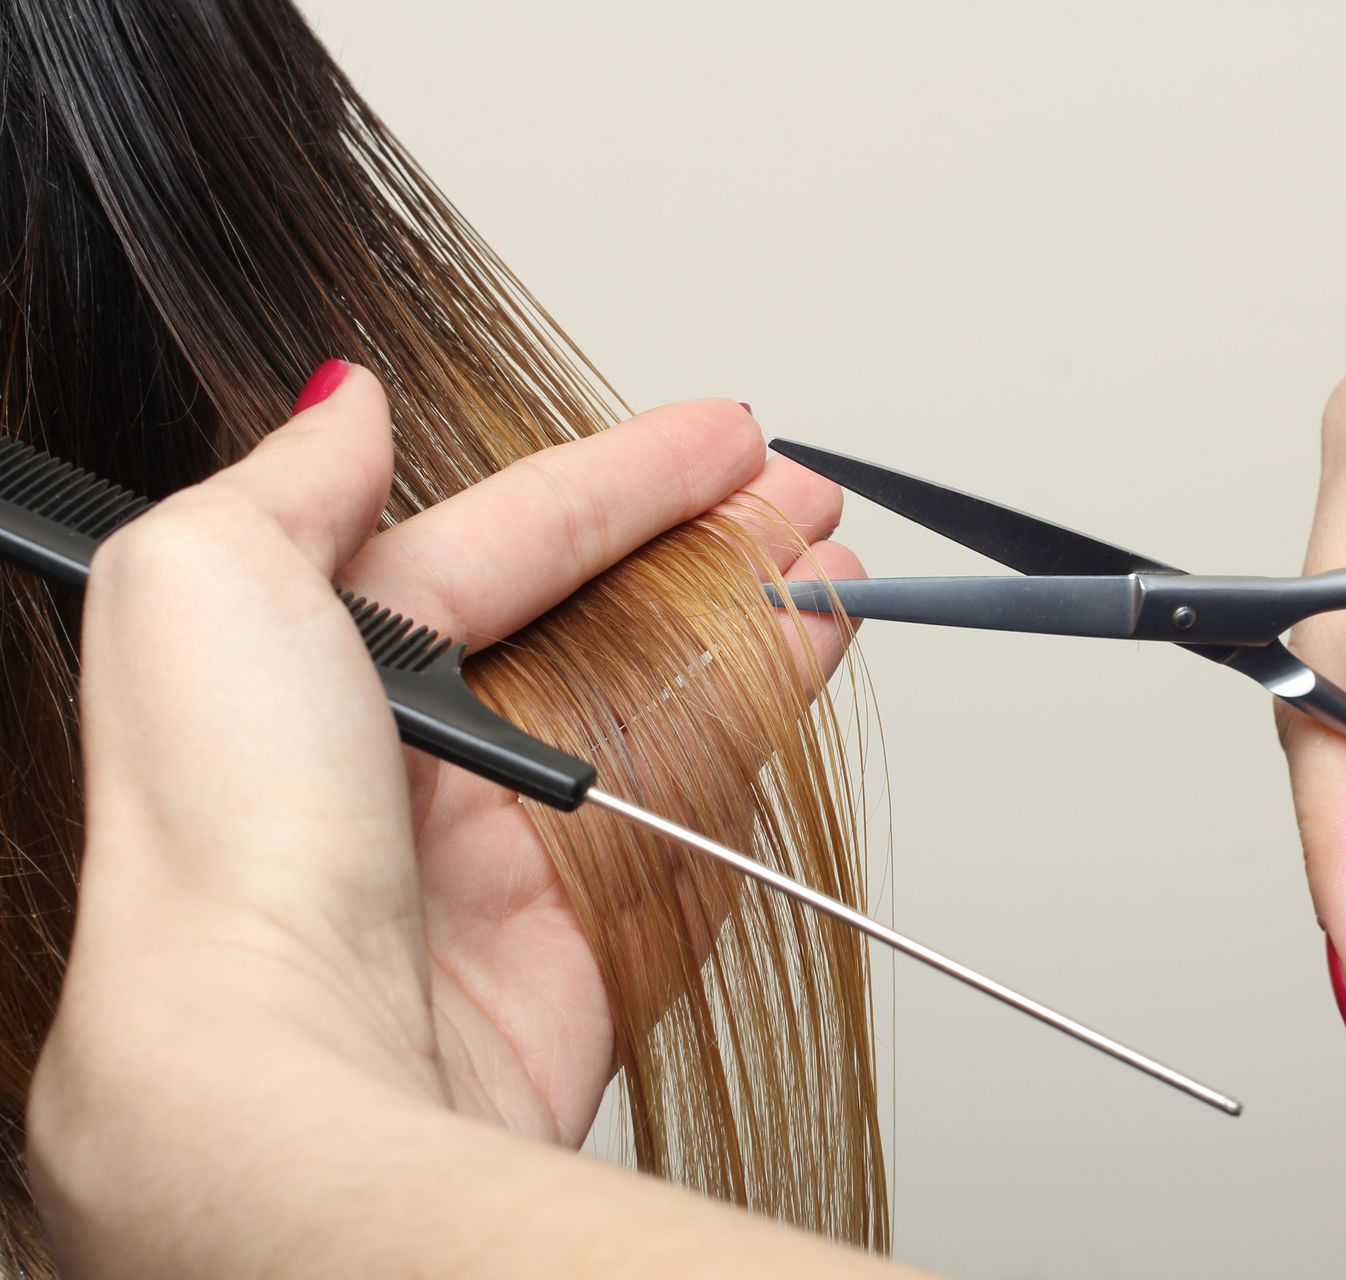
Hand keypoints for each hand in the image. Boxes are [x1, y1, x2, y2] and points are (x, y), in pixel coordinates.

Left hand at [28, 366, 858, 1261]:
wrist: (291, 1075)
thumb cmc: (224, 840)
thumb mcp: (198, 579)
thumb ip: (292, 479)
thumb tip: (345, 401)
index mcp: (327, 659)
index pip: (513, 533)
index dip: (629, 475)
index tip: (726, 437)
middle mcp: (419, 752)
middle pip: (605, 613)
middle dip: (715, 543)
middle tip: (807, 501)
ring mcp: (508, 846)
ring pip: (666, 702)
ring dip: (758, 627)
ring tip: (837, 576)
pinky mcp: (584, 934)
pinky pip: (696, 814)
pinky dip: (759, 739)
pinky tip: (802, 676)